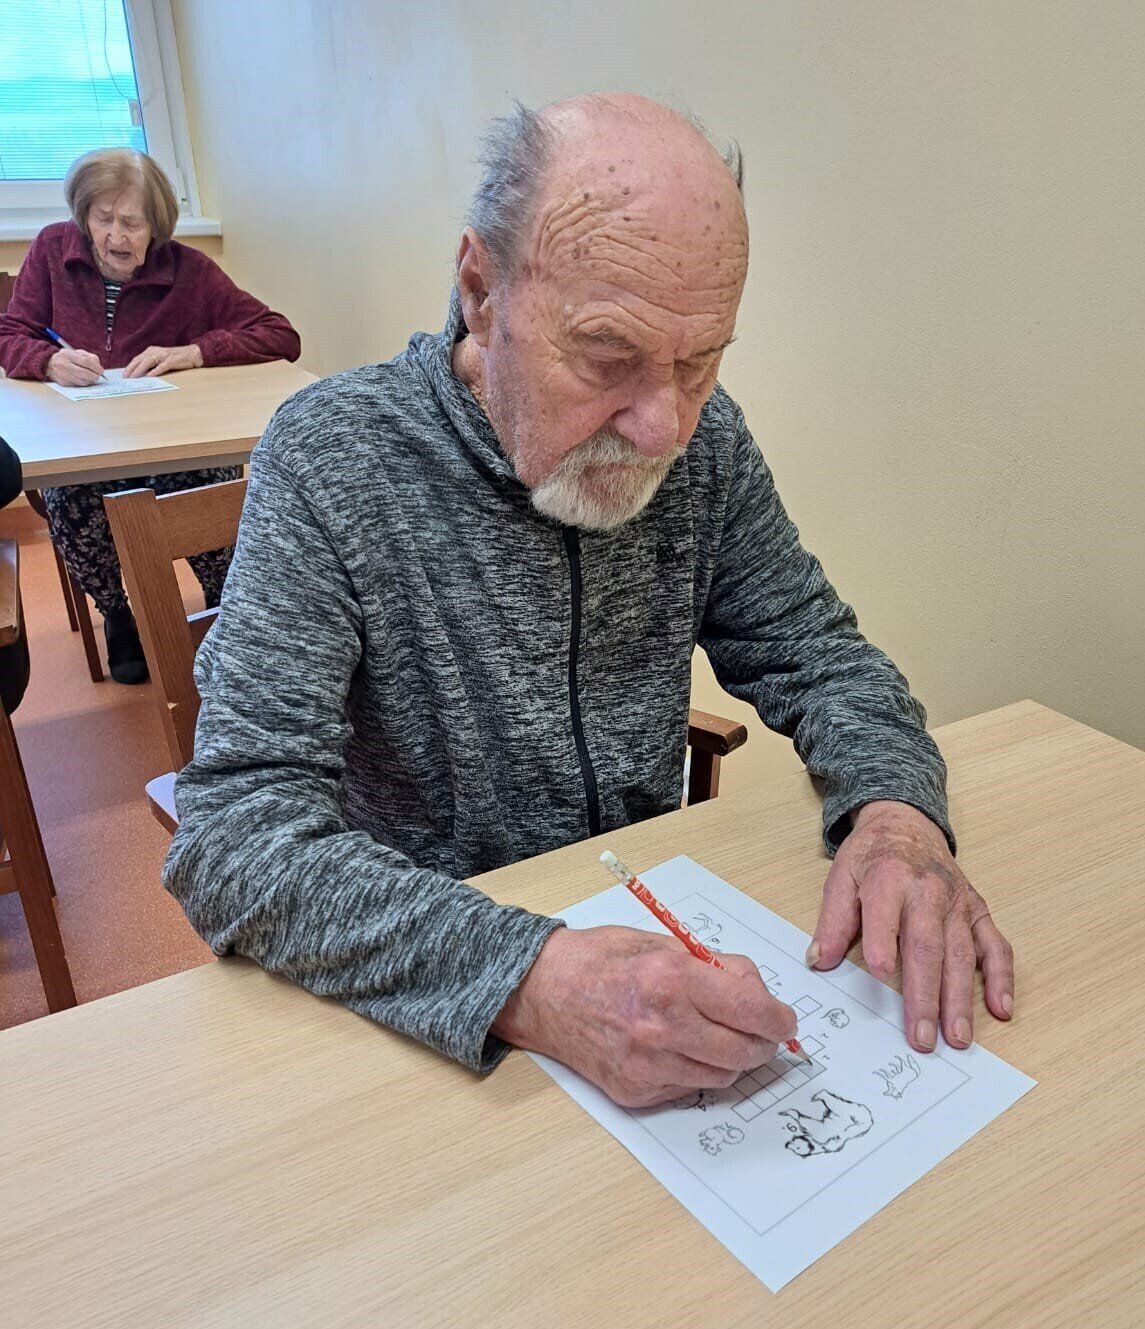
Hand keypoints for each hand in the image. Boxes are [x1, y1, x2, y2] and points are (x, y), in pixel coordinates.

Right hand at [46, 347, 104, 385]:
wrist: (50, 364)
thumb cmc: (67, 358)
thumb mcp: (77, 353)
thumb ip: (89, 357)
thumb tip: (98, 366)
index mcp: (68, 355)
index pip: (86, 362)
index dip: (96, 367)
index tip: (101, 371)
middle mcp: (64, 365)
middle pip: (85, 373)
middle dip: (95, 376)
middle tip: (98, 376)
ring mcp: (63, 375)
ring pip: (83, 381)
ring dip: (90, 381)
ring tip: (91, 377)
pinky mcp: (63, 383)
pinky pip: (78, 385)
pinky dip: (84, 383)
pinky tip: (84, 379)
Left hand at [122, 343, 203, 376]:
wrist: (192, 354)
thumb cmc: (177, 358)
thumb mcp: (161, 359)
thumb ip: (151, 364)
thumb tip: (141, 373)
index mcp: (151, 351)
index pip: (137, 359)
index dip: (129, 367)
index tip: (124, 375)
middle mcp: (155, 351)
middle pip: (139, 360)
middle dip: (130, 369)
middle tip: (125, 378)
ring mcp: (163, 356)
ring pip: (147, 362)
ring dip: (139, 370)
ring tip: (133, 378)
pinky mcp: (171, 361)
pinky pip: (160, 367)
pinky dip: (154, 371)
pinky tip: (149, 376)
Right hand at [491, 925, 796, 1106]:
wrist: (542, 991)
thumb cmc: (601, 959)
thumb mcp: (662, 943)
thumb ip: (714, 967)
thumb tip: (758, 993)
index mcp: (672, 979)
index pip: (752, 1012)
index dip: (779, 1019)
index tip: (783, 1020)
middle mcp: (661, 1026)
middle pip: (744, 1052)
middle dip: (763, 1043)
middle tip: (761, 1032)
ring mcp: (647, 1065)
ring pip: (723, 1076)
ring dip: (732, 1058)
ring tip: (717, 1036)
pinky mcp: (635, 1091)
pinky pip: (690, 1088)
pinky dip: (697, 1070)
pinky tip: (681, 1047)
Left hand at [808, 801, 1013, 1052]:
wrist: (907, 823)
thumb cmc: (872, 857)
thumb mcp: (841, 877)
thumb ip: (833, 920)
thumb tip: (819, 961)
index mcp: (888, 878)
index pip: (886, 914)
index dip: (883, 943)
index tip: (880, 974)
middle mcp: (927, 891)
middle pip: (928, 946)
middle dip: (925, 995)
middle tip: (922, 1037)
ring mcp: (957, 903)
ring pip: (961, 953)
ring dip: (960, 999)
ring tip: (957, 1037)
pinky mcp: (977, 911)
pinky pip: (995, 946)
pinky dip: (1001, 977)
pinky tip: (1000, 1008)